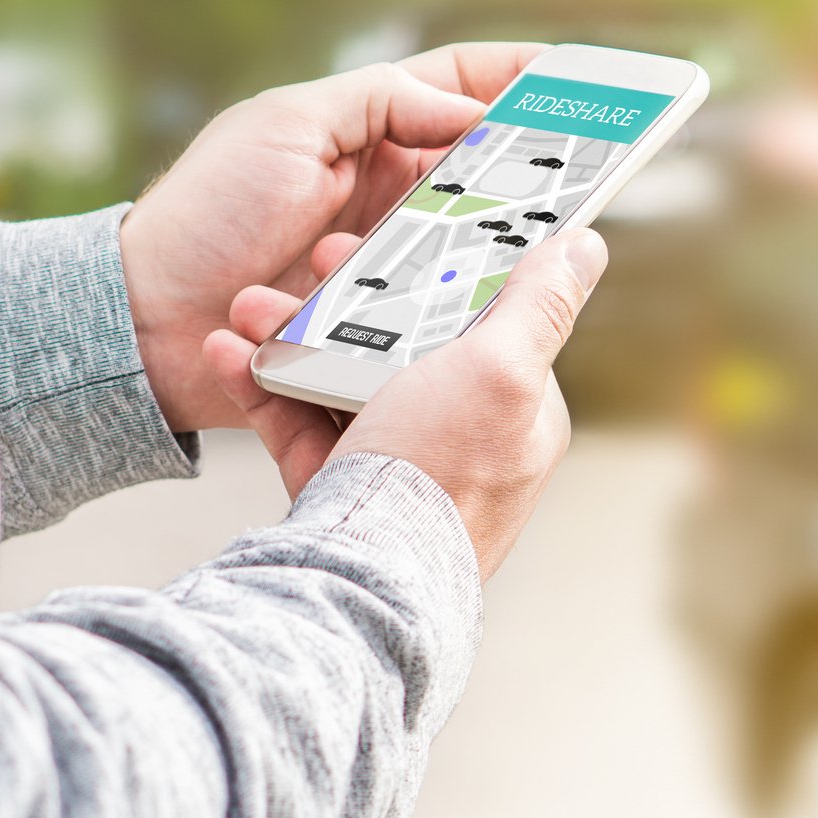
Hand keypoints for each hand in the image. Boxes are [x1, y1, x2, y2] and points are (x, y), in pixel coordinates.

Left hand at [120, 43, 546, 431]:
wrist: (148, 321)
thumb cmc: (207, 214)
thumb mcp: (285, 127)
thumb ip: (377, 103)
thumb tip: (467, 110)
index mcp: (364, 134)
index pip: (457, 91)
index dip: (517, 79)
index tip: (578, 78)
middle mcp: (384, 192)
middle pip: (484, 168)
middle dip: (534, 162)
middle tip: (589, 162)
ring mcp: (388, 256)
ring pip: (473, 238)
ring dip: (494, 233)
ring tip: (534, 227)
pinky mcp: (383, 317)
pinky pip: (441, 302)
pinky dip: (464, 294)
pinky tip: (489, 290)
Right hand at [203, 228, 608, 579]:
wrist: (360, 581)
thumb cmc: (441, 476)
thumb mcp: (501, 370)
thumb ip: (540, 306)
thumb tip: (588, 248)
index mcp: (517, 413)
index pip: (489, 323)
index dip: (447, 273)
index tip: (403, 236)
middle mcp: (465, 441)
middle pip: (409, 346)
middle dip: (354, 300)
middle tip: (319, 262)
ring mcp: (401, 469)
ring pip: (345, 380)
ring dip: (294, 334)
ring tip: (253, 305)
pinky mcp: (342, 492)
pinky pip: (299, 425)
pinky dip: (264, 386)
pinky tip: (230, 352)